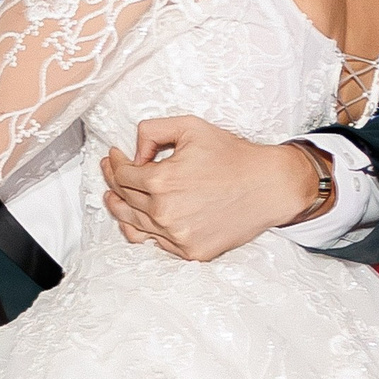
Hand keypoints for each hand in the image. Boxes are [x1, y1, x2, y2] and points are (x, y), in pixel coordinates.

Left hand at [101, 117, 319, 261]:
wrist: (269, 186)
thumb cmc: (233, 156)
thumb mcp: (190, 127)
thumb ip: (152, 131)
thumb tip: (135, 152)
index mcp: (161, 182)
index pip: (122, 175)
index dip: (114, 163)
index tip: (115, 155)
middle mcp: (165, 213)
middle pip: (124, 200)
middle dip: (113, 182)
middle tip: (110, 171)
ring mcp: (178, 237)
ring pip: (134, 225)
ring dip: (121, 209)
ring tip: (114, 198)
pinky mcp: (191, 252)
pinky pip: (156, 243)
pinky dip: (145, 230)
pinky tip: (141, 219)